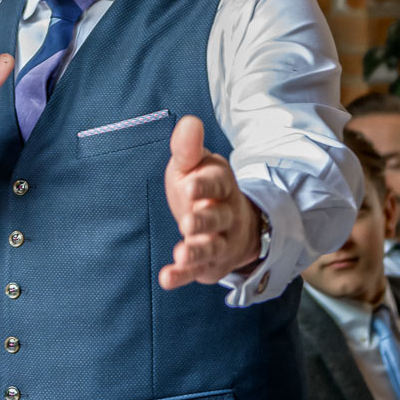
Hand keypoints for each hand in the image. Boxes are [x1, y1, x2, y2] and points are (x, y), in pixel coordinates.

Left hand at [160, 116, 260, 289]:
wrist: (233, 224)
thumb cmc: (204, 188)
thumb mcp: (196, 164)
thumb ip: (188, 148)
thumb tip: (189, 122)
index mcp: (221, 186)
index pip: (217, 183)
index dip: (205, 185)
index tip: (191, 185)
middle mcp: (225, 215)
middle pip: (217, 218)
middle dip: (204, 220)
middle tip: (188, 221)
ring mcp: (220, 242)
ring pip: (212, 247)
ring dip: (196, 251)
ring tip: (181, 254)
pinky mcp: (209, 265)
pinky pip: (197, 271)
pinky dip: (182, 275)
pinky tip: (166, 278)